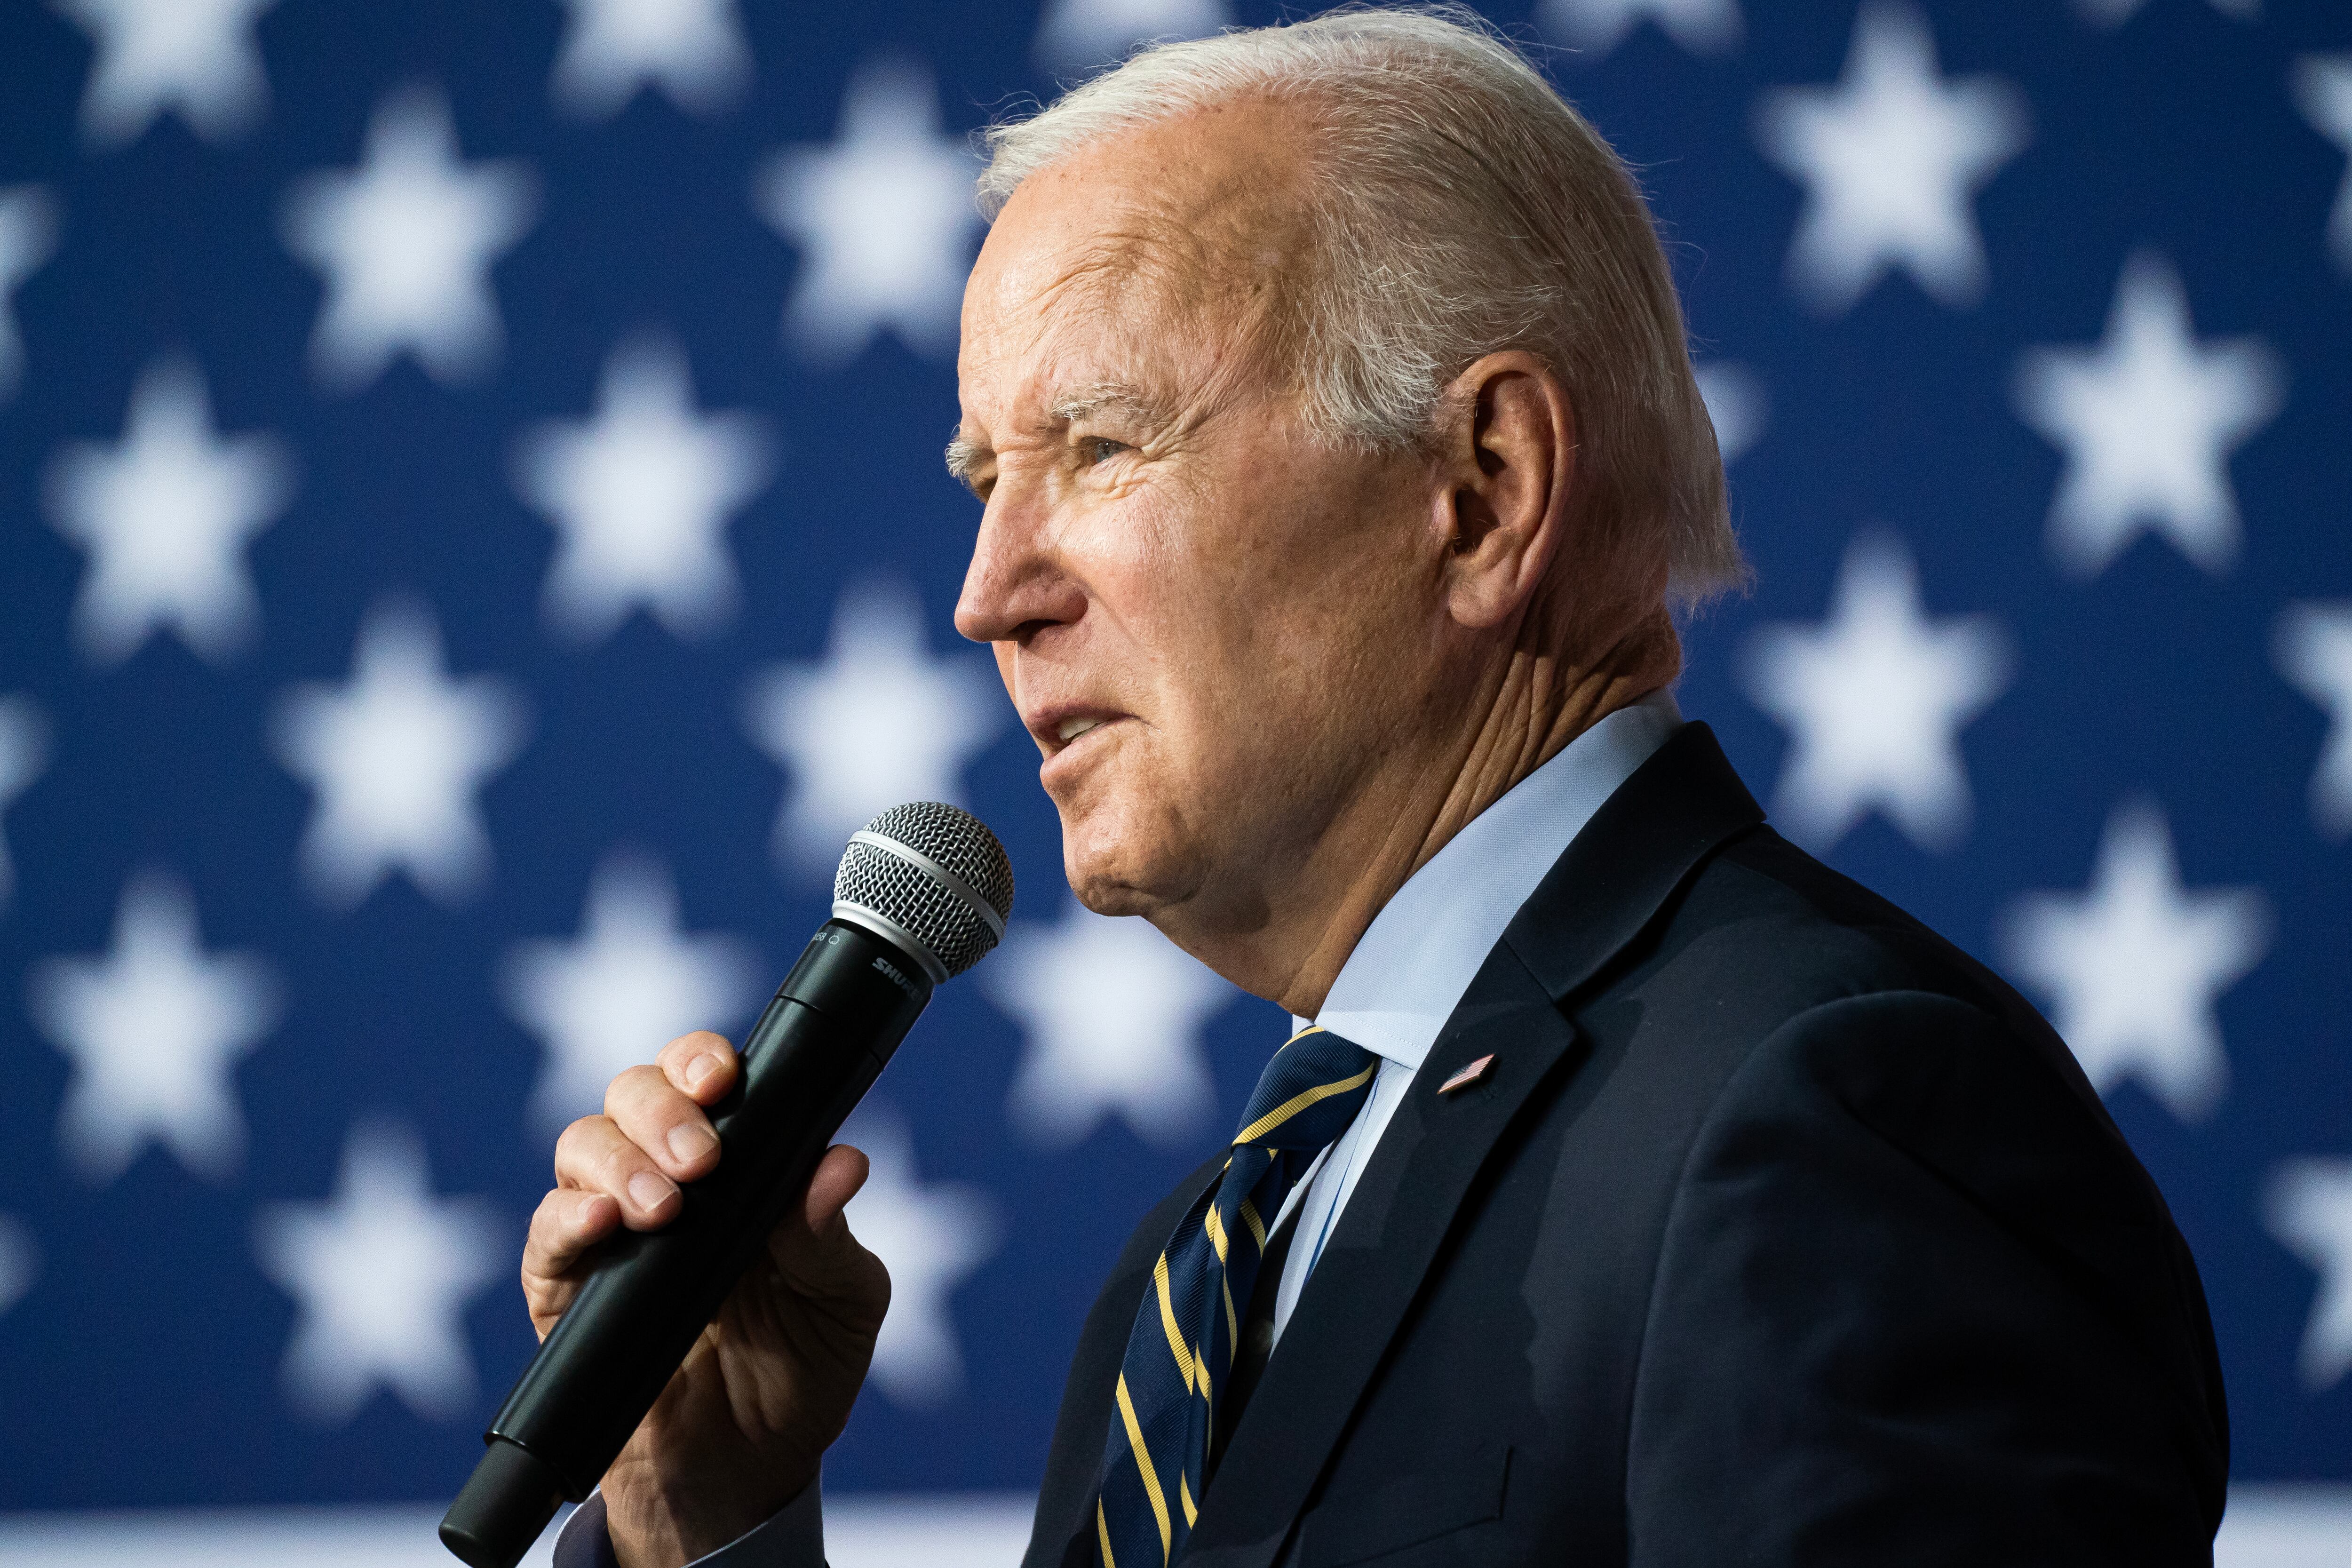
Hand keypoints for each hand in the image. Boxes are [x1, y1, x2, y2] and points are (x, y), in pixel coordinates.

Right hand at [521, 1030, 890, 1567]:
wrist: (746, 1470)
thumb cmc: (801, 1368)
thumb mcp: (840, 1303)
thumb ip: (831, 1235)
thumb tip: (842, 1164)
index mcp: (739, 1163)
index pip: (706, 1078)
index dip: (704, 1060)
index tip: (723, 1076)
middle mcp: (667, 1177)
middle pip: (634, 1093)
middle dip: (662, 1106)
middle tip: (701, 1158)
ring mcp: (610, 1227)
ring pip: (584, 1144)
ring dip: (621, 1161)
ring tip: (665, 1208)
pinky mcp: (564, 1285)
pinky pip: (547, 1230)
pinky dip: (568, 1216)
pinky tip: (602, 1224)